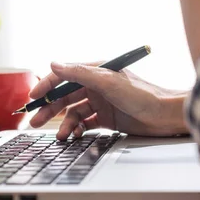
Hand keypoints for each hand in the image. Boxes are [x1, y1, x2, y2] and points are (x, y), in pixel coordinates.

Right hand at [29, 62, 188, 140]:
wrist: (166, 116)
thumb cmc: (143, 95)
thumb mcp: (108, 82)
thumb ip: (80, 73)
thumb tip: (54, 63)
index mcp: (96, 70)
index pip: (64, 75)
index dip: (47, 86)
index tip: (33, 97)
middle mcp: (96, 85)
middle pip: (66, 96)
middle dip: (50, 108)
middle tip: (35, 120)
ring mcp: (101, 102)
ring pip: (74, 112)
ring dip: (65, 123)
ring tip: (60, 135)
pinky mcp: (108, 118)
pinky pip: (86, 123)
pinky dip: (78, 129)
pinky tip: (75, 136)